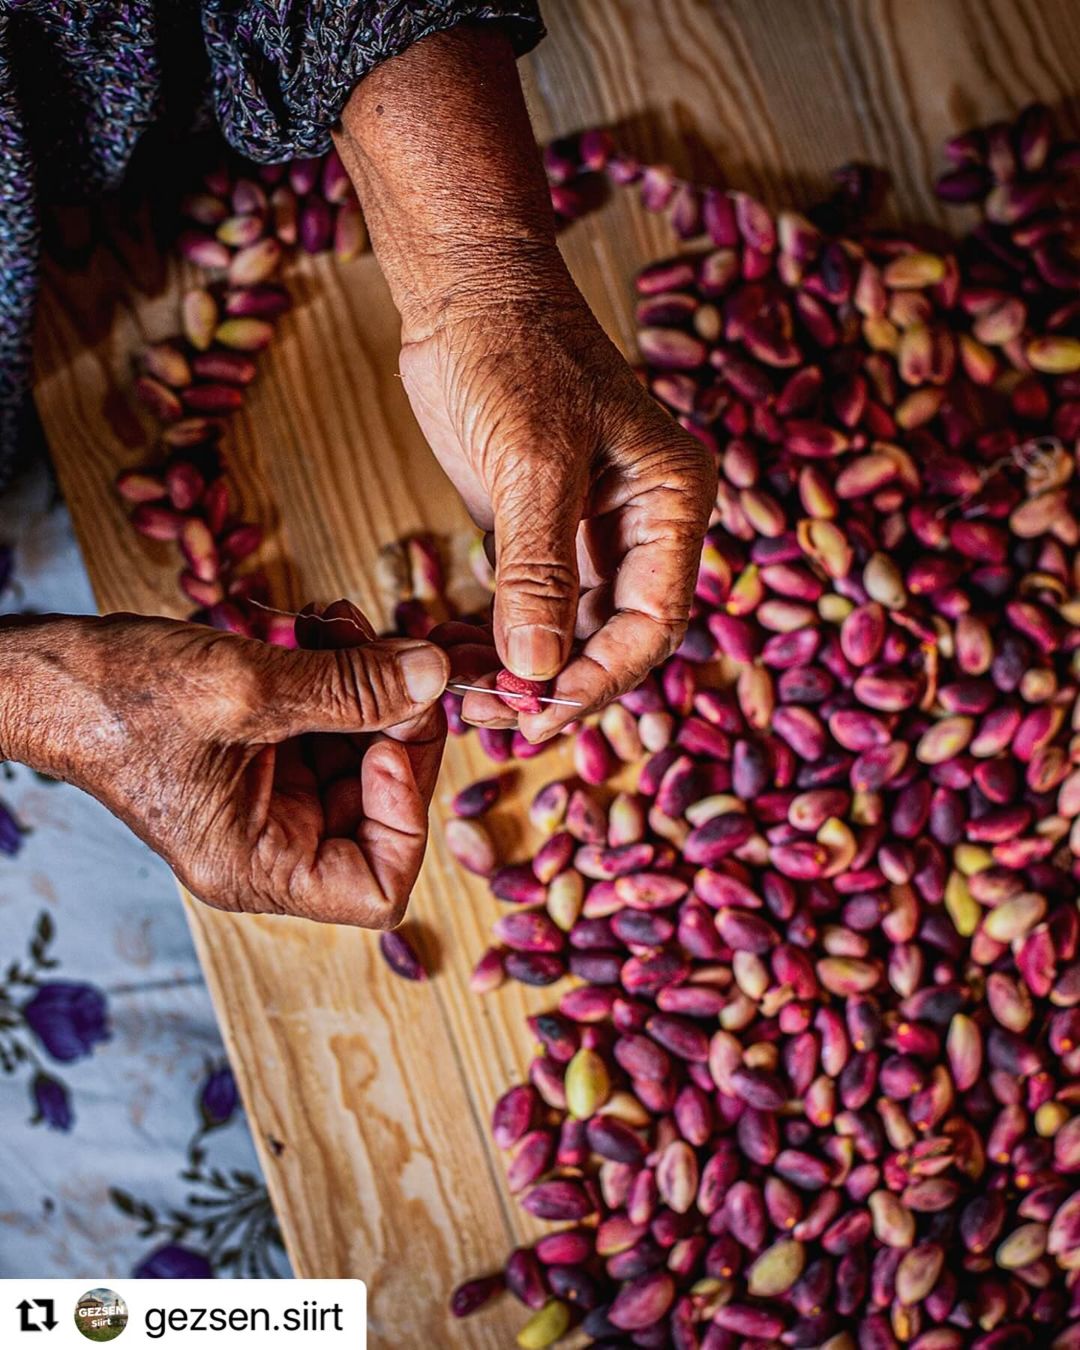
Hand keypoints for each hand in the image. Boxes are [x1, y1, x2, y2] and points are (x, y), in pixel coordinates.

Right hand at [0, 609, 448, 925]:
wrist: (54, 672)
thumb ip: (350, 688)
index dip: (407, 815)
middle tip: (397, 655)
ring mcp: (271, 799)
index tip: (395, 742)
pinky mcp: (267, 754)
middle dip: (396, 723)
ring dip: (372, 684)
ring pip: (363, 754)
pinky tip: (326, 625)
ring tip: (346, 624)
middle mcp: (272, 845)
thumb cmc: (120, 699)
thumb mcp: (246, 690)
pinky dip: (342, 674)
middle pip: (381, 807)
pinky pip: (331, 724)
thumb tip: (436, 676)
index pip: (379, 887)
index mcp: (258, 868)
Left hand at [399, 282, 715, 739]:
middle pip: (615, 637)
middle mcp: (643, 523)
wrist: (464, 291)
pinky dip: (498, 640)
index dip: (603, 676)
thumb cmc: (512, 350)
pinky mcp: (541, 531)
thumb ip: (538, 570)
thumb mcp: (532, 461)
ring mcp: (591, 530)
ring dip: (525, 671)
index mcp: (672, 501)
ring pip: (570, 631)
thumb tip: (537, 671)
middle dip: (561, 682)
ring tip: (472, 699)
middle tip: (499, 716)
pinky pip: (531, 608)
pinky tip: (459, 662)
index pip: (654, 619)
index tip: (544, 710)